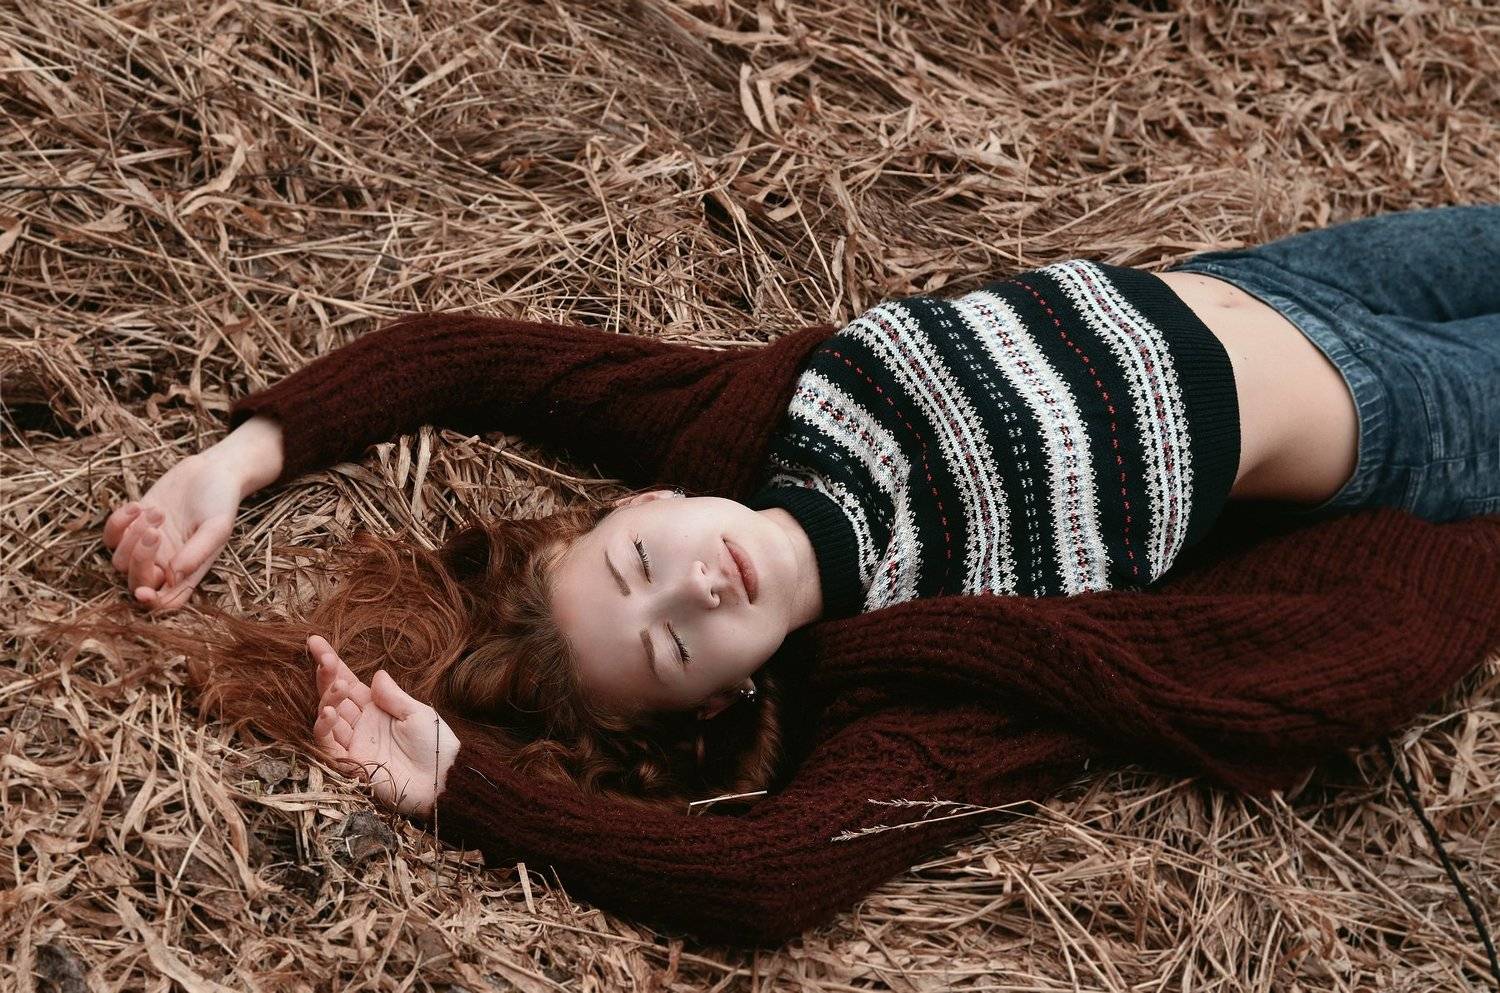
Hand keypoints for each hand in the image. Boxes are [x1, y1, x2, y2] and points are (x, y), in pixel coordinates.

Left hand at [102, 453, 240, 610]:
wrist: (210, 471)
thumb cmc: (220, 500)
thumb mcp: (217, 526)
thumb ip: (198, 552)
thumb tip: (173, 577)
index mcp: (188, 571)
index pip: (167, 601)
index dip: (152, 603)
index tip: (143, 593)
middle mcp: (165, 564)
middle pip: (137, 582)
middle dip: (140, 560)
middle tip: (156, 532)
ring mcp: (146, 547)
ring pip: (120, 560)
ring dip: (133, 536)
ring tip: (158, 512)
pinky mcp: (131, 526)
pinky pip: (109, 536)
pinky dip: (119, 522)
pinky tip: (140, 505)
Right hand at [309, 635, 458, 818]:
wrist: (443, 780)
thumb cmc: (436, 745)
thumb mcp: (418, 713)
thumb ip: (393, 696)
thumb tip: (376, 674)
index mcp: (377, 709)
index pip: (349, 682)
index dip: (332, 664)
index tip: (315, 641)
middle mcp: (360, 724)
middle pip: (334, 696)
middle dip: (325, 676)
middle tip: (321, 657)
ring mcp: (353, 743)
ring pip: (328, 717)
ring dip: (328, 699)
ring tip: (337, 685)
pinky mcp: (350, 764)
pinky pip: (328, 744)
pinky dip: (324, 728)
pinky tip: (329, 712)